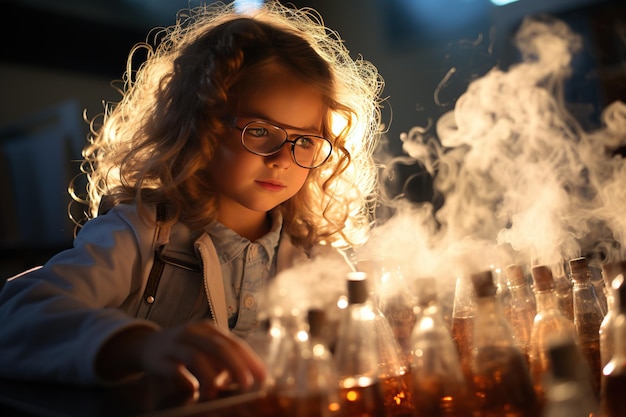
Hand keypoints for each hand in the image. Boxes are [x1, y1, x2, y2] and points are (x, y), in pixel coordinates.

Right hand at [97, 320, 266, 399]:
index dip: (249, 359)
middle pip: (218, 347)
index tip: (262, 376)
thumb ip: (222, 362)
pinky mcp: (158, 359)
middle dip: (235, 366)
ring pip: (195, 357)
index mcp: (208, 329)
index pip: (233, 343)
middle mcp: (193, 333)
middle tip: (247, 384)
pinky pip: (173, 370)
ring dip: (209, 375)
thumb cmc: (183, 350)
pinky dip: (184, 381)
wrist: (145, 345)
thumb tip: (242, 378)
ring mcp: (175, 345)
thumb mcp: (204, 350)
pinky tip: (193, 391)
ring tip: (217, 392)